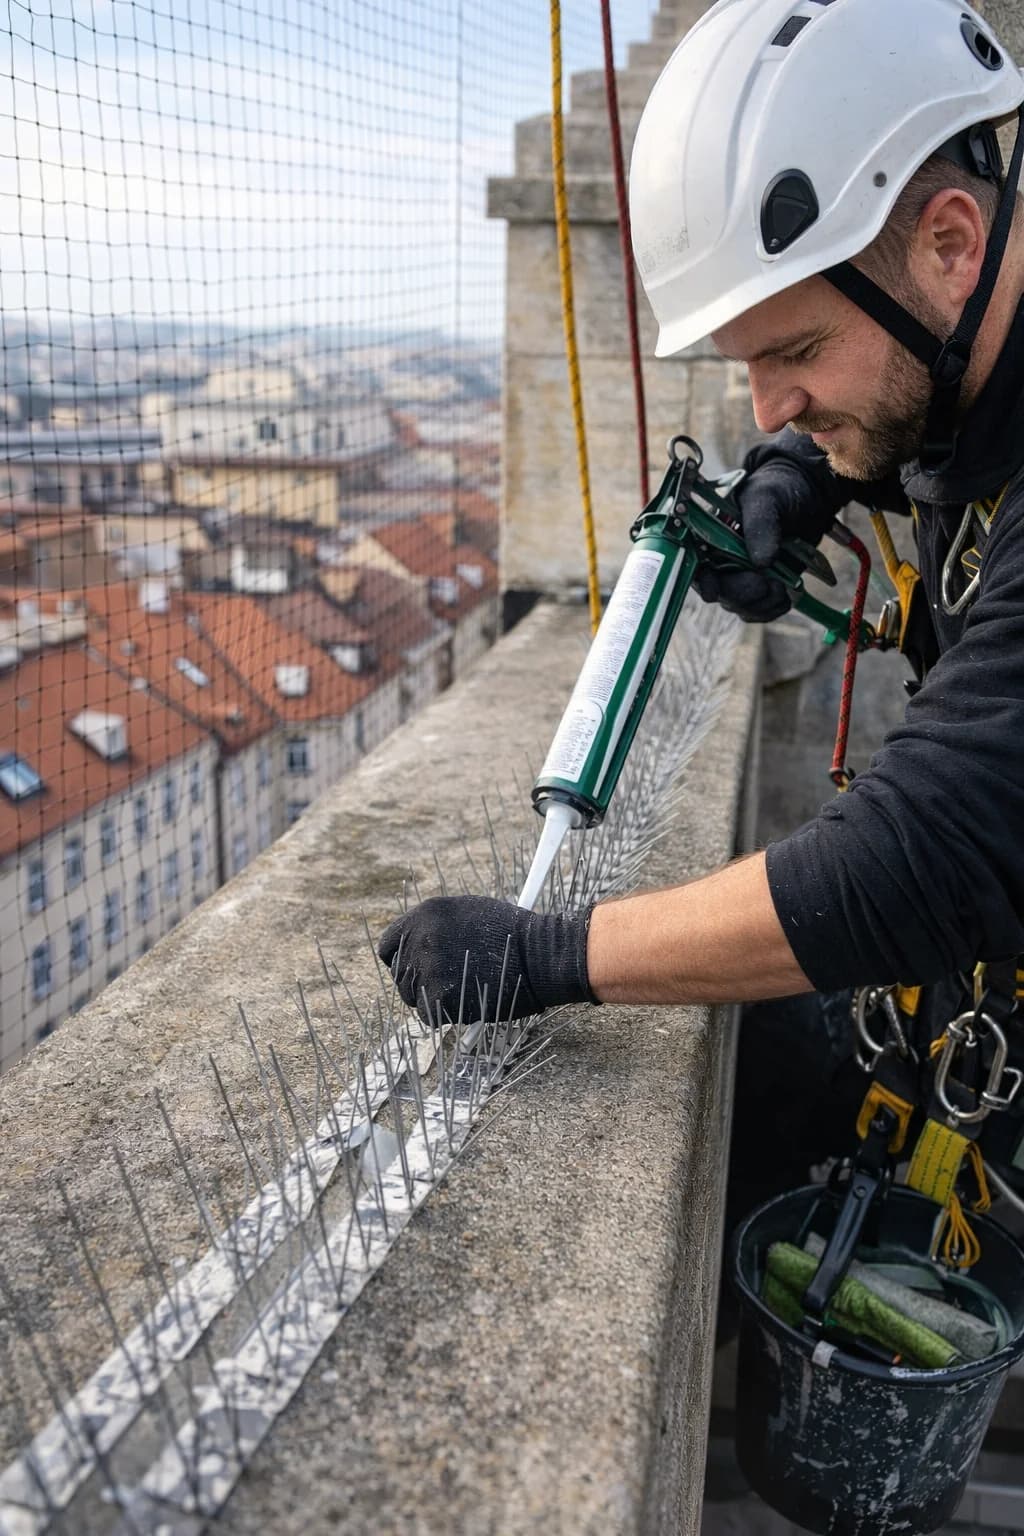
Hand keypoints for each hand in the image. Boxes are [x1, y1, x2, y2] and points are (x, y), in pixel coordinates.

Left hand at [378, 895, 596, 1023]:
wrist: (538, 956)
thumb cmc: (511, 935)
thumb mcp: (468, 913)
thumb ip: (437, 927)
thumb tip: (417, 944)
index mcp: (425, 914)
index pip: (389, 946)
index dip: (401, 961)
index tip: (416, 969)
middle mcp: (420, 938)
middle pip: (400, 975)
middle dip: (419, 984)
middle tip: (448, 984)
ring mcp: (427, 967)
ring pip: (412, 997)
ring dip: (433, 999)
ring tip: (464, 990)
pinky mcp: (438, 995)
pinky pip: (428, 1015)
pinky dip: (445, 1015)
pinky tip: (468, 1001)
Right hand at [695, 457, 834, 621]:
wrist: (807, 499)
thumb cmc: (778, 491)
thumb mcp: (767, 497)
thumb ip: (760, 524)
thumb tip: (761, 562)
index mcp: (710, 534)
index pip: (696, 562)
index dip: (701, 580)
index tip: (713, 591)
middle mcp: (719, 559)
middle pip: (718, 591)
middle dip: (742, 593)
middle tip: (767, 584)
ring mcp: (739, 576)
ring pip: (738, 606)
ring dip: (761, 603)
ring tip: (782, 586)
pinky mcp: (759, 589)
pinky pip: (758, 611)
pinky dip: (773, 609)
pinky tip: (786, 595)